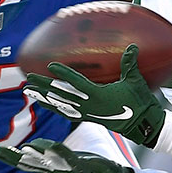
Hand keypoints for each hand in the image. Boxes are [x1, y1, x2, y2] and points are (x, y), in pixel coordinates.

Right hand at [0, 139, 135, 172]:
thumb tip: (39, 146)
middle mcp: (59, 171)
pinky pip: (68, 159)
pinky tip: (50, 144)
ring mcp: (70, 170)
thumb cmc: (93, 170)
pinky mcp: (82, 168)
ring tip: (20, 149)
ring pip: (47, 163)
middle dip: (15, 159)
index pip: (30, 163)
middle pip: (33, 165)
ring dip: (33, 157)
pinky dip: (58, 153)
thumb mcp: (72, 161)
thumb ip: (56, 154)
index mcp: (55, 169)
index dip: (13, 159)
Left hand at [23, 44, 165, 146]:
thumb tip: (133, 46)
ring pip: (60, 105)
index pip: (76, 83)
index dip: (63, 74)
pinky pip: (66, 113)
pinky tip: (45, 103)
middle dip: (44, 86)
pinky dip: (54, 107)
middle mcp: (89, 105)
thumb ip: (130, 64)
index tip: (50, 65)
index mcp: (98, 96)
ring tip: (29, 91)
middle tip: (29, 79)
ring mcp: (87, 113)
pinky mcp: (88, 118)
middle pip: (61, 95)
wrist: (142, 126)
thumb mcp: (135, 82)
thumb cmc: (140, 103)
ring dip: (44, 97)